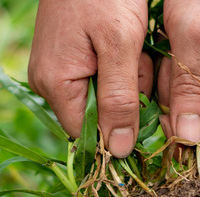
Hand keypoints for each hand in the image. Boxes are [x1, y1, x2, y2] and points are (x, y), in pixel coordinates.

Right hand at [27, 0, 153, 157]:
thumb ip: (119, 99)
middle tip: (141, 59)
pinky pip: (104, 75)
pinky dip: (125, 63)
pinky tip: (133, 41)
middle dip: (130, 96)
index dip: (120, 132)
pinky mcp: (70, 55)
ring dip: (131, 77)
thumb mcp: (120, 44)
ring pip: (106, 95)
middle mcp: (49, 82)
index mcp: (55, 84)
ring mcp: (58, 68)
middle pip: (99, 116)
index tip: (150, 114)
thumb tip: (117, 152)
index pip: (88, 135)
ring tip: (138, 43)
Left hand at [158, 0, 199, 165]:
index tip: (161, 145)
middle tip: (163, 70)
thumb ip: (189, 90)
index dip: (193, 154)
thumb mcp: (191, 35)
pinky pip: (199, 84)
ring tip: (168, 49)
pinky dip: (179, 73)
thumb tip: (191, 140)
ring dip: (174, 87)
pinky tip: (172, 48)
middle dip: (176, 108)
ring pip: (199, 105)